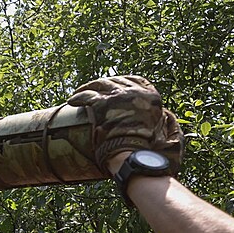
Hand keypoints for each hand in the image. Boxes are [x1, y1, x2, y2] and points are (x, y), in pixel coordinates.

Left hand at [67, 75, 183, 173]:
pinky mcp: (102, 103)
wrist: (133, 152)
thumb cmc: (145, 146)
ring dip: (88, 87)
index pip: (136, 80)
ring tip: (79, 93)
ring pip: (99, 85)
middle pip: (116, 81)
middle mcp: (135, 91)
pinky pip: (86, 96)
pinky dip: (78, 97)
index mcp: (150, 95)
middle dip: (103, 84)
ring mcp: (117, 96)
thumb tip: (161, 117)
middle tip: (94, 89)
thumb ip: (155, 117)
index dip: (123, 81)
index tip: (115, 85)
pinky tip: (72, 100)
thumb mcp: (158, 125)